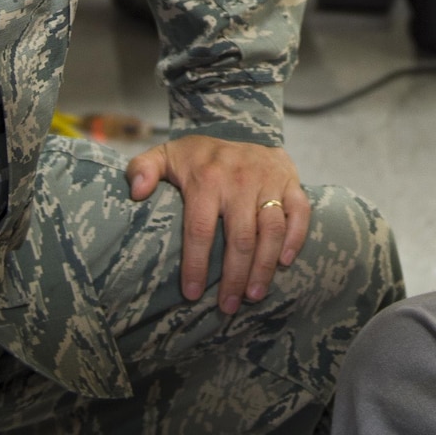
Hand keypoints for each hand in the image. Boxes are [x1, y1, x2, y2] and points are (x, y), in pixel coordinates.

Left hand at [125, 136, 311, 311]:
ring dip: (264, 266)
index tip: (191, 294)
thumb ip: (142, 168)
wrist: (244, 129)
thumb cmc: (201, 157)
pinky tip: (284, 262)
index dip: (196, 264)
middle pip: (240, 237)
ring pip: (271, 229)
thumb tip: (136, 192)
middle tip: (228, 306)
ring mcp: (268, 179)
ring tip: (254, 295)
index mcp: (207, 177)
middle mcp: (240, 178)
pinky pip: (300, 211)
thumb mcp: (167, 155)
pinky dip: (295, 237)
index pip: (200, 228)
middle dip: (234, 277)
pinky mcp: (290, 180)